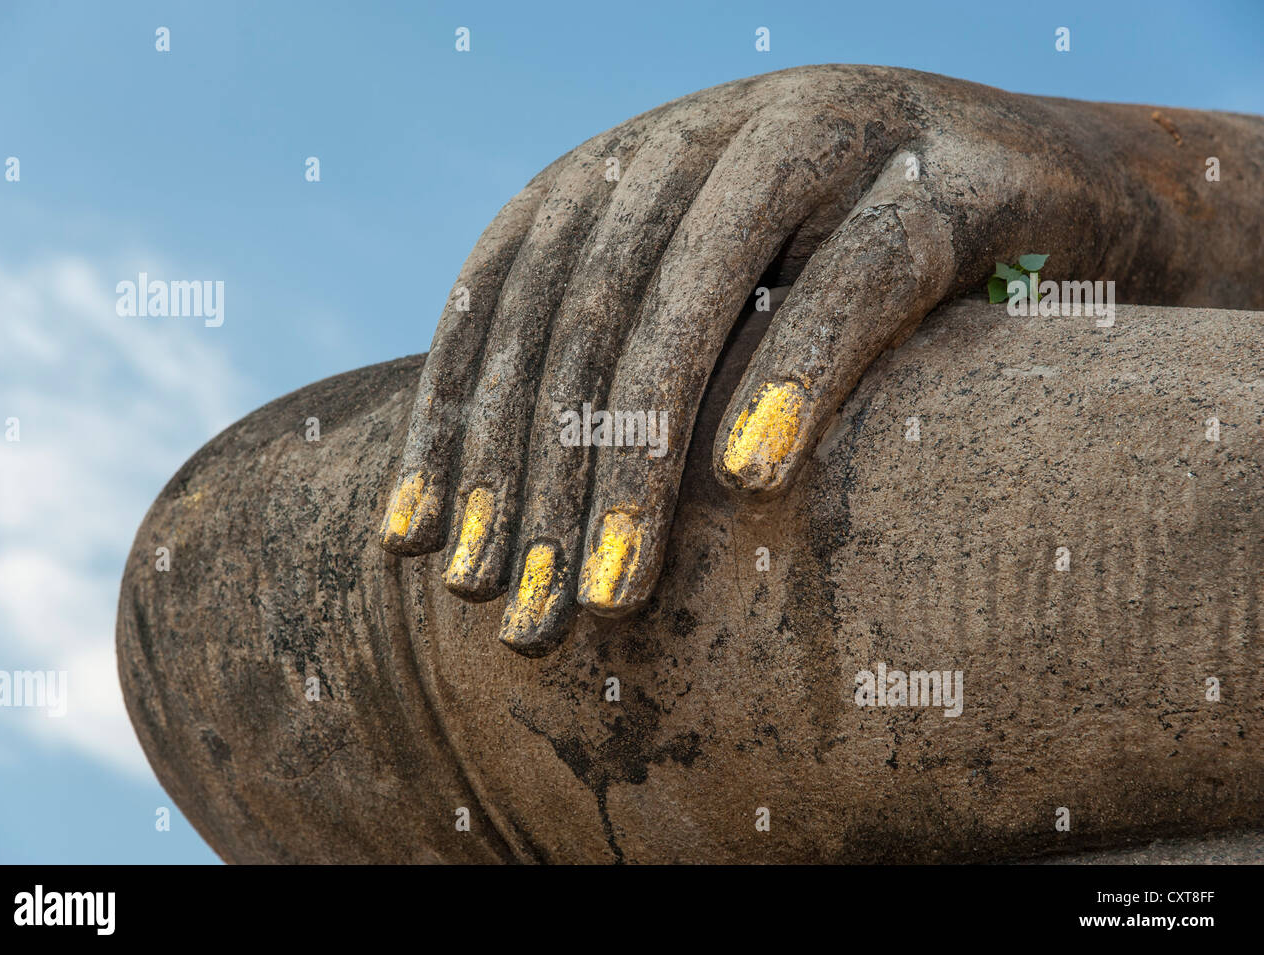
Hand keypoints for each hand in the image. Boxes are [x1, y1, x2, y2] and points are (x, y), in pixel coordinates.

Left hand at [378, 64, 1262, 655]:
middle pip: (588, 311)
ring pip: (697, 295)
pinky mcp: (946, 181)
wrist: (1051, 195)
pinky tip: (748, 477)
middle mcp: (707, 133)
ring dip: (641, 455)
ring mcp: (828, 138)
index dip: (453, 422)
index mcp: (628, 162)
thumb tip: (475, 512)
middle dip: (541, 478)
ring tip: (613, 595)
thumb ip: (611, 364)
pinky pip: (857, 278)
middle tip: (523, 616)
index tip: (424, 557)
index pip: (503, 291)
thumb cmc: (851, 277)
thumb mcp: (715, 310)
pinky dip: (796, 368)